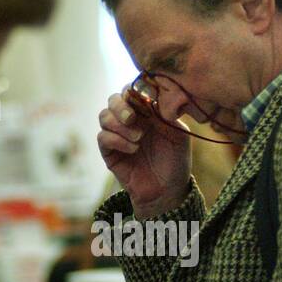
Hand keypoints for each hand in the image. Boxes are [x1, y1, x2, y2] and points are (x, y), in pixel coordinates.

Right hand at [97, 88, 191, 216]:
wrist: (167, 191)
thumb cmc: (175, 161)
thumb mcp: (178, 134)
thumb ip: (167, 114)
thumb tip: (153, 97)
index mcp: (145, 111)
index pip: (132, 91)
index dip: (134, 91)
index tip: (145, 100)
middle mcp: (129, 120)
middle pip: (113, 99)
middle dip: (121, 106)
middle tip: (133, 118)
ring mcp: (117, 135)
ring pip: (104, 116)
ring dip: (119, 125)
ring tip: (138, 138)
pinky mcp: (109, 152)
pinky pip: (103, 137)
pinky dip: (117, 140)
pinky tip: (133, 149)